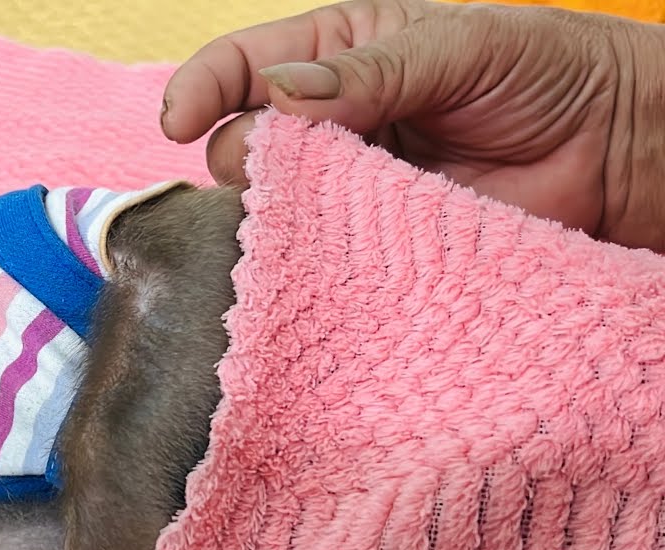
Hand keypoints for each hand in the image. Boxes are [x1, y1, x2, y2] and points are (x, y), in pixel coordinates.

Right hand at [161, 0, 664, 249]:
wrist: (616, 148)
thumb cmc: (546, 72)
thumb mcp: (460, 46)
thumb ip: (373, 70)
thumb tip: (283, 93)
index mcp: (338, 53)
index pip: (244, 64)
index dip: (201, 89)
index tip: (179, 122)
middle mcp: (331, 121)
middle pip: (243, 141)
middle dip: (247, 154)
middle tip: (283, 166)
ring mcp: (348, 185)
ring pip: (272, 205)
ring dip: (274, 211)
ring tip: (309, 212)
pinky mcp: (373, 242)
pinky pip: (320, 254)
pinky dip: (309, 257)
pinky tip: (319, 254)